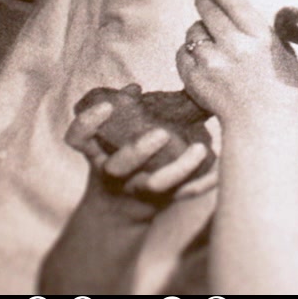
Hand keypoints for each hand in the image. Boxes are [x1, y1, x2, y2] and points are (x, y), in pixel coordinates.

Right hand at [64, 100, 215, 199]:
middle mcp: (114, 175)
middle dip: (138, 151)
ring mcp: (138, 190)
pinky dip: (201, 183)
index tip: (106, 105)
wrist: (119, 209)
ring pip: (156, 186)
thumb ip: (120, 113)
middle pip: (119, 167)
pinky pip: (184, 195)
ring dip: (179, 169)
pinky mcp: (162, 201)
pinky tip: (219, 172)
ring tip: (201, 149)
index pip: (78, 139)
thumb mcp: (109, 139)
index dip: (87, 123)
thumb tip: (133, 89)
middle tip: (161, 133)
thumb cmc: (117, 159)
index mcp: (97, 154)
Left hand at [176, 0, 297, 128]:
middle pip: (207, 9)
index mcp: (258, 35)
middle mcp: (234, 45)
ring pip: (193, 31)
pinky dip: (189, 54)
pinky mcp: (195, 78)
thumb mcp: (281, 49)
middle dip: (204, 3)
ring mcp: (212, 62)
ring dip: (198, 33)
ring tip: (208, 42)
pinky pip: (182, 53)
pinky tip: (201, 61)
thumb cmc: (278, 86)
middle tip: (203, 3)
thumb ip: (258, 21)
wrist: (264, 125)